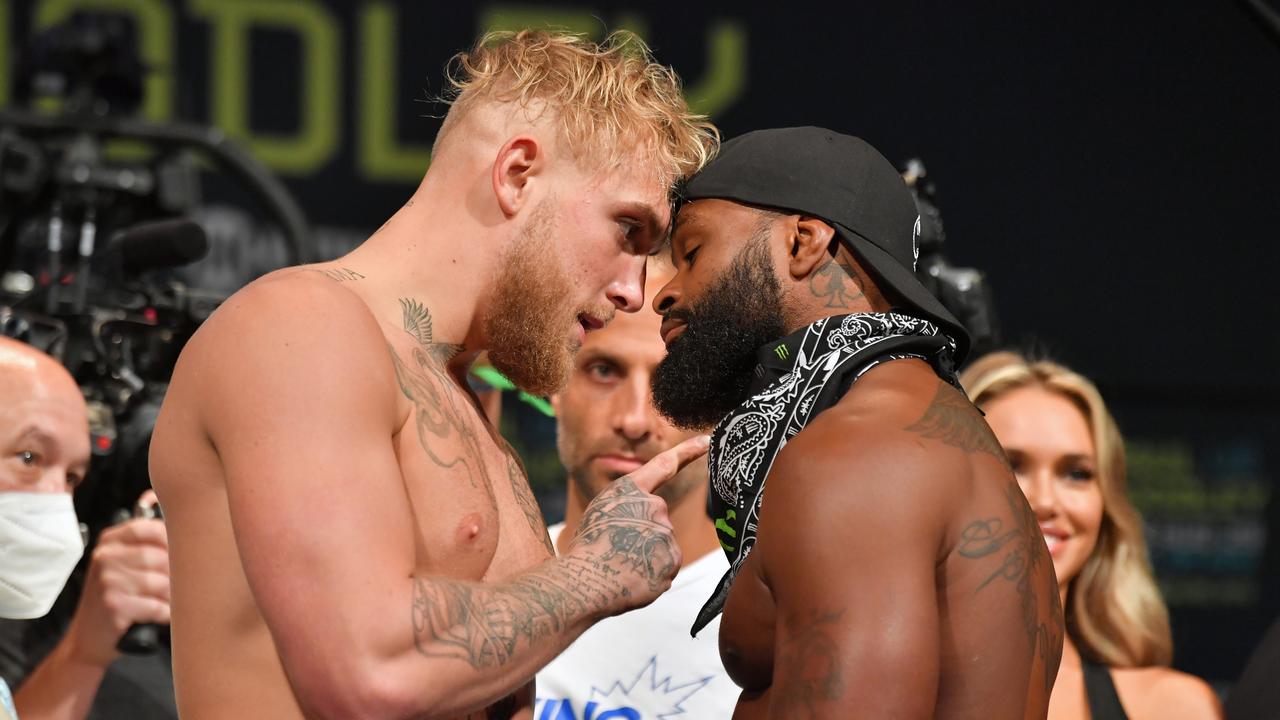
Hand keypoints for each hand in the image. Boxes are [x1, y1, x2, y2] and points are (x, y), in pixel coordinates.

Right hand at [63, 491, 169, 667]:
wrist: (87, 638)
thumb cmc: (115, 597)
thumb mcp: (122, 563)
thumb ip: (144, 537)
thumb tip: (155, 495)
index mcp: (110, 541)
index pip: (150, 527)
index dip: (172, 542)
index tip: (181, 554)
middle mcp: (105, 556)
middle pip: (161, 557)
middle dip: (174, 576)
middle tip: (174, 587)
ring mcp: (107, 580)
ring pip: (162, 583)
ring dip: (170, 597)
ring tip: (163, 602)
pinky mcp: (114, 605)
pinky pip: (157, 606)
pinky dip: (163, 614)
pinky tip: (157, 615)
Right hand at [565, 435, 708, 614]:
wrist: (584, 581)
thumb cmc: (585, 550)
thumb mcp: (601, 513)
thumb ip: (628, 509)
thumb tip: (646, 528)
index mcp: (630, 490)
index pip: (664, 466)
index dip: (688, 451)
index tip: (707, 440)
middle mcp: (654, 506)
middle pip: (657, 522)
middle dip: (642, 537)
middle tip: (617, 551)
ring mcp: (666, 532)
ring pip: (661, 547)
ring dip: (645, 558)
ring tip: (621, 566)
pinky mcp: (673, 558)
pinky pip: (665, 567)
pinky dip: (651, 576)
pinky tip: (633, 578)